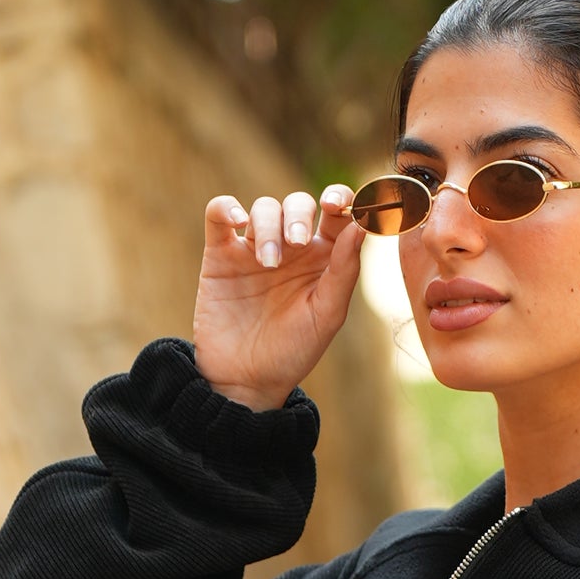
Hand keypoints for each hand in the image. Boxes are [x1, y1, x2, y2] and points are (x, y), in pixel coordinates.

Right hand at [193, 185, 362, 410]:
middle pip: (298, 204)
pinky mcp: (220, 255)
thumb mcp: (327, 315)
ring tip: (267, 263)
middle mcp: (291, 248)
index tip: (337, 205)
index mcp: (323, 258)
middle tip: (297, 243)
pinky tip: (235, 221)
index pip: (337, 213)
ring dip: (267, 227)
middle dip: (299, 215)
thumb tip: (360, 226)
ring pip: (263, 208)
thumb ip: (345, 270)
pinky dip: (225, 208)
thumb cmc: (293, 352)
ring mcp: (254, 248)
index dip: (341, 198)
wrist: (245, 380)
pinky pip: (219, 214)